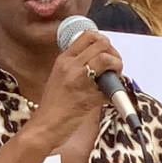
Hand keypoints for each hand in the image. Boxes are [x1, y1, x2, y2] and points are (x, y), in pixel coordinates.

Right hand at [24, 30, 121, 150]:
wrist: (44, 127)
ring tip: (114, 79)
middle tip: (114, 67)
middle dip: (114, 54)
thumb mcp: (59, 77)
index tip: (107, 53)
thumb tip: (100, 60)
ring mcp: (78, 81)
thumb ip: (76, 66)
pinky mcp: (87, 98)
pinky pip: (109, 88)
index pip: (88, 35)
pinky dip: (114, 92)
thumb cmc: (53, 106)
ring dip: (117, 67)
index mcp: (63, 59)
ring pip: (106, 59)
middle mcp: (70, 66)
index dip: (103, 42)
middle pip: (101, 43)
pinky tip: (109, 98)